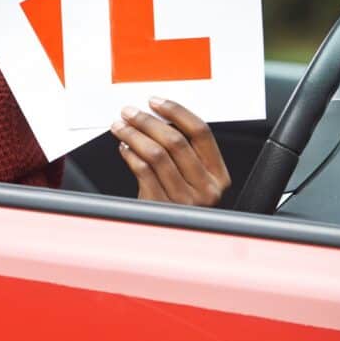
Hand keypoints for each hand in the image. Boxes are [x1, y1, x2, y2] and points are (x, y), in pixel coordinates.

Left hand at [111, 97, 229, 205]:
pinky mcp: (161, 206)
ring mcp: (184, 200)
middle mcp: (206, 189)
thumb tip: (156, 117)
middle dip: (147, 121)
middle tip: (129, 112)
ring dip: (133, 134)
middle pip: (176, 141)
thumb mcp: (193, 180)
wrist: (169, 239)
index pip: (201, 132)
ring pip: (155, 154)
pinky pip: (142, 171)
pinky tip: (123, 147)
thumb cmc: (179, 205)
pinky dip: (129, 154)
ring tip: (120, 127)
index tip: (155, 101)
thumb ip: (185, 153)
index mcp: (218, 176)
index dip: (176, 112)